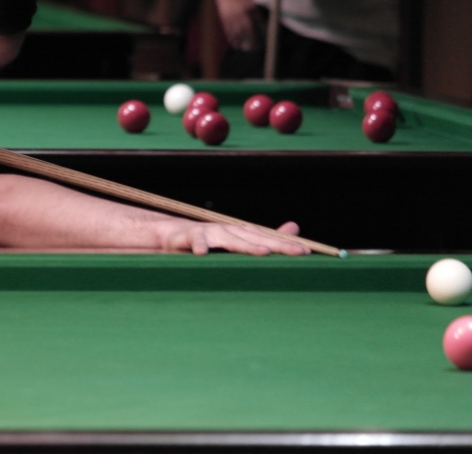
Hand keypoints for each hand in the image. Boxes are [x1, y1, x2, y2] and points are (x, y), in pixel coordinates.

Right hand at [158, 219, 308, 255]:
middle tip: (298, 253)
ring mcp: (210, 232)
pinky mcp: (189, 237)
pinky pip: (196, 241)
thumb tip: (294, 227)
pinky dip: (200, 246)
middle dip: (278, 245)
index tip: (308, 252)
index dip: (287, 244)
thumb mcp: (239, 241)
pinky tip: (204, 254)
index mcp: (242, 233)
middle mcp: (229, 230)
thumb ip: (266, 237)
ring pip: (230, 239)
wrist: (174, 235)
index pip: (268, 238)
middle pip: (256, 238)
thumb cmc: (210, 241)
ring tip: (264, 253)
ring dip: (246, 245)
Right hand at [216, 0, 262, 50]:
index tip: (262, 41)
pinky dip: (232, 39)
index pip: (258, 23)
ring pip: (238, 32)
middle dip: (252, 40)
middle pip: (249, 30)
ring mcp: (232, 15)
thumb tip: (260, 29)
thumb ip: (255, 15)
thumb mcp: (250, 2)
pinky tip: (235, 44)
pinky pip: (229, 31)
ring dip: (242, 42)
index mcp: (251, 7)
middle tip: (255, 48)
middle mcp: (242, 12)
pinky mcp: (224, 17)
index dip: (260, 33)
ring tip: (244, 49)